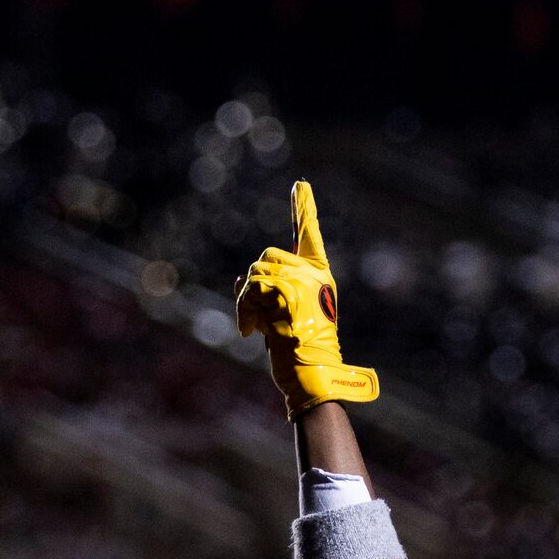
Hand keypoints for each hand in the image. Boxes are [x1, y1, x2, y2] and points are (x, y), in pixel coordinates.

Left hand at [234, 180, 378, 415]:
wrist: (311, 373)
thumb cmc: (297, 350)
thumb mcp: (279, 315)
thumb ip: (265, 292)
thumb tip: (239, 279)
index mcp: (318, 276)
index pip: (309, 235)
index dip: (304, 209)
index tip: (300, 185)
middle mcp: (314, 273)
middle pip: (266, 257)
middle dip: (253, 287)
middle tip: (255, 318)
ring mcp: (303, 281)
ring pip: (255, 272)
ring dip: (246, 303)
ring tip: (255, 328)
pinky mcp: (288, 292)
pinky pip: (251, 288)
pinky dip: (244, 310)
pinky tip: (251, 333)